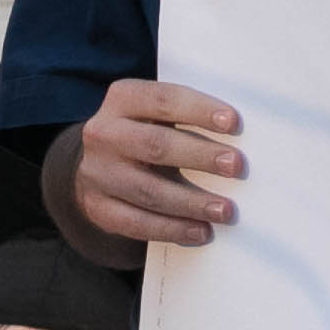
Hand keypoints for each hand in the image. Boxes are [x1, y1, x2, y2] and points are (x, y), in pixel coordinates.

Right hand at [62, 80, 241, 252]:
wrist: (93, 165)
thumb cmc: (141, 133)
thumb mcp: (152, 113)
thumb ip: (185, 116)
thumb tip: (236, 132)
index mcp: (122, 99)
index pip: (163, 99)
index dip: (199, 110)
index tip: (233, 122)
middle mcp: (105, 134)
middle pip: (156, 145)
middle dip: (200, 156)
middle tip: (236, 165)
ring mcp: (98, 174)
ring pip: (149, 191)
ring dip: (192, 202)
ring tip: (225, 210)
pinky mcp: (99, 209)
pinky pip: (138, 223)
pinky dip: (173, 229)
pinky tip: (201, 230)